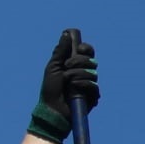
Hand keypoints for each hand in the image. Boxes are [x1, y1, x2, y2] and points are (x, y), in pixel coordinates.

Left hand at [28, 29, 99, 143]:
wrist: (53, 108)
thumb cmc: (51, 88)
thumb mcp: (53, 67)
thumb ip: (60, 51)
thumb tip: (66, 34)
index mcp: (75, 65)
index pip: (87, 52)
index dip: (85, 48)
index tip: (79, 48)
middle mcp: (84, 73)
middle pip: (91, 59)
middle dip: (78, 62)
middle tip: (67, 67)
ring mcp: (89, 84)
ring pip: (92, 72)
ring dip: (76, 76)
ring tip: (67, 82)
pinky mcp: (93, 95)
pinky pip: (93, 86)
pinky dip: (82, 86)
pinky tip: (74, 89)